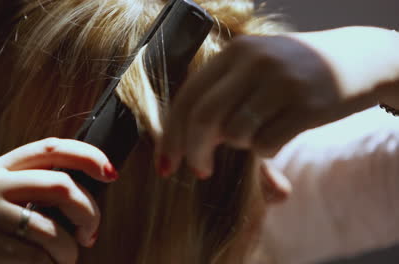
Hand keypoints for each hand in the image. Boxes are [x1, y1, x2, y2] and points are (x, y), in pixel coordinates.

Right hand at [0, 138, 117, 263]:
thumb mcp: (0, 198)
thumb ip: (35, 186)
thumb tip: (91, 188)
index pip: (52, 148)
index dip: (88, 156)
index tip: (111, 173)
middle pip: (60, 185)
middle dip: (88, 211)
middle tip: (91, 232)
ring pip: (52, 229)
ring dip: (70, 250)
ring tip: (67, 257)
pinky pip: (37, 257)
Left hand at [157, 34, 347, 178]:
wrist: (354, 60)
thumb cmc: (290, 73)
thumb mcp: (253, 69)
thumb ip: (218, 96)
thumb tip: (182, 141)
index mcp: (234, 52)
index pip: (187, 97)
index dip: (170, 135)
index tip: (165, 164)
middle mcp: (255, 62)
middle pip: (203, 118)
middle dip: (194, 152)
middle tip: (200, 170)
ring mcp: (282, 82)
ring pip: (236, 134)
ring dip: (240, 145)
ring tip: (257, 133)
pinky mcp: (307, 105)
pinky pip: (267, 145)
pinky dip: (267, 150)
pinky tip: (280, 134)